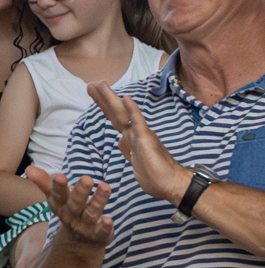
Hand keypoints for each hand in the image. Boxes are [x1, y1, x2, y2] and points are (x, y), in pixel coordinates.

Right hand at [23, 169, 112, 249]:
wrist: (80, 241)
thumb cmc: (69, 210)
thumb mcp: (57, 198)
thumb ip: (46, 183)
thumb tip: (29, 168)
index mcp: (60, 206)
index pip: (58, 196)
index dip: (58, 187)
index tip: (59, 176)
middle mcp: (72, 216)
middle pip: (75, 204)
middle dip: (80, 192)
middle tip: (86, 178)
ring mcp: (86, 225)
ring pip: (91, 213)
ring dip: (98, 201)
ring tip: (106, 187)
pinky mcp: (99, 234)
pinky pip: (102, 231)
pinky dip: (105, 226)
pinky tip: (109, 219)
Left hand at [87, 83, 188, 204]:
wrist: (170, 183)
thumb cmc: (156, 176)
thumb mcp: (136, 163)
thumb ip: (129, 151)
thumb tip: (121, 142)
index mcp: (130, 139)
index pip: (115, 119)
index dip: (105, 106)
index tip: (95, 94)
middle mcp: (134, 134)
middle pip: (115, 113)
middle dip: (103, 98)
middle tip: (92, 84)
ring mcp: (140, 135)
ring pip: (122, 114)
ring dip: (110, 98)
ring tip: (100, 84)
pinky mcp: (147, 139)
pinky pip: (138, 122)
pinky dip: (132, 110)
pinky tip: (128, 98)